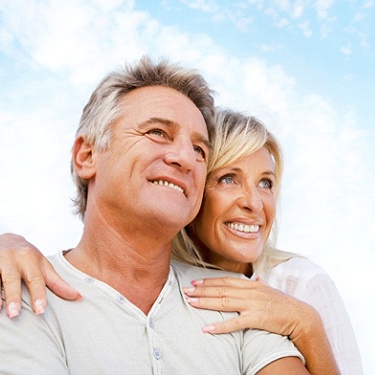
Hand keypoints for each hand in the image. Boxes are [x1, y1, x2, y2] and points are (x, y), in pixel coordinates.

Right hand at [0, 233, 80, 317]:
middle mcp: (14, 259)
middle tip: (15, 314)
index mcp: (31, 260)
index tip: (40, 311)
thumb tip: (78, 297)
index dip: (39, 295)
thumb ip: (58, 283)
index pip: (36, 279)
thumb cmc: (29, 259)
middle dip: (14, 296)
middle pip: (13, 279)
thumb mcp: (43, 266)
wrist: (7, 239)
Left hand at [183, 276, 339, 374]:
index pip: (225, 281)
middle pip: (221, 289)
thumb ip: (260, 283)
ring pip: (224, 302)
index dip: (209, 281)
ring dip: (205, 302)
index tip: (196, 282)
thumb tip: (255, 278)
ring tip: (191, 302)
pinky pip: (235, 323)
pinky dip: (220, 326)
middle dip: (202, 290)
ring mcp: (253, 304)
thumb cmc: (284, 303)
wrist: (301, 316)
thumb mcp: (270, 289)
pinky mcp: (257, 318)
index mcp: (251, 284)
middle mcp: (250, 291)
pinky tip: (208, 328)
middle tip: (186, 290)